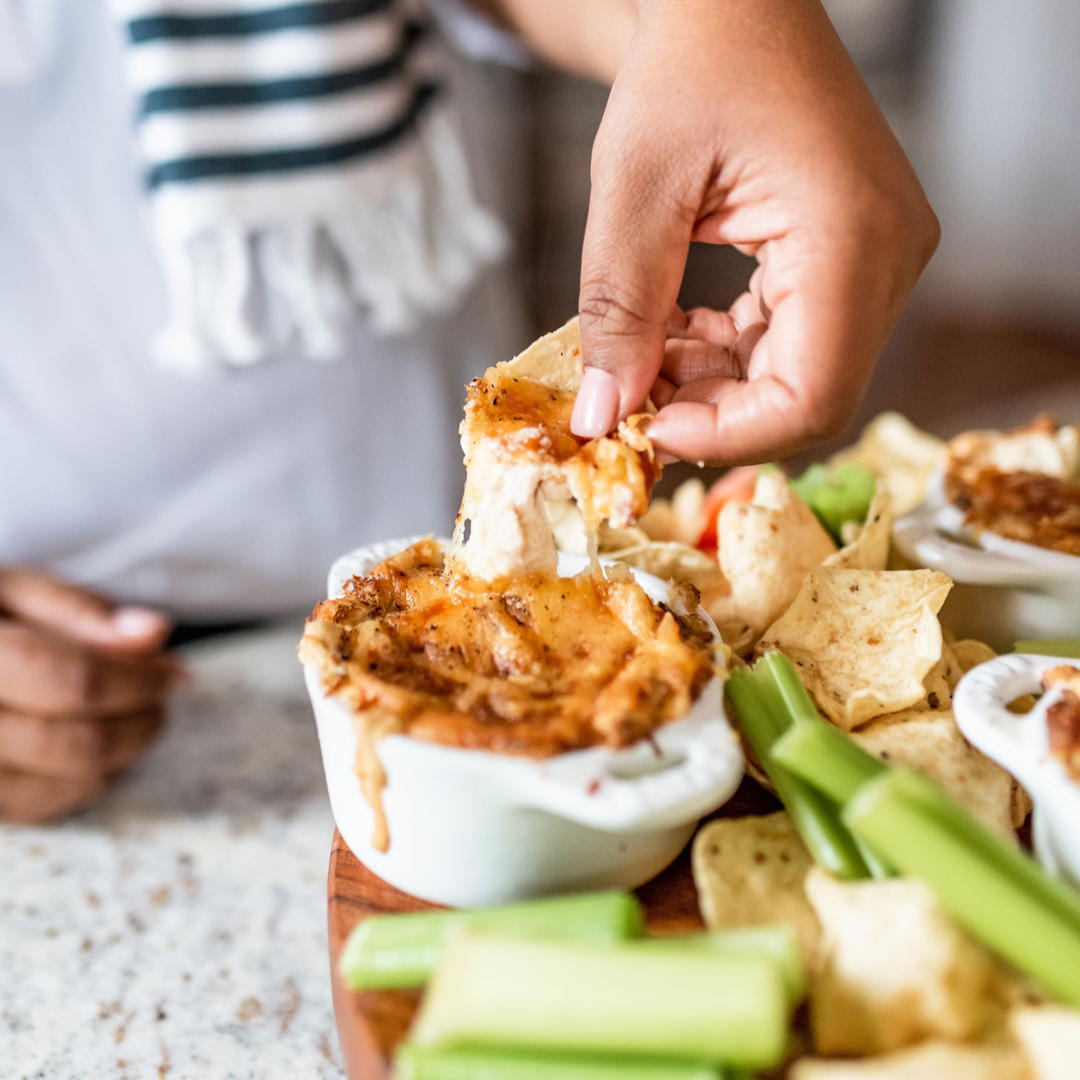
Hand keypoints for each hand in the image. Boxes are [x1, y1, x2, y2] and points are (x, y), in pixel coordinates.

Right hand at [0, 568, 175, 823]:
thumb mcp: (11, 591)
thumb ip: (80, 611)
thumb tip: (154, 634)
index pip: (73, 682)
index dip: (138, 680)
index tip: (169, 670)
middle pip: (76, 742)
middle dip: (139, 721)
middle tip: (160, 694)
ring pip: (64, 784)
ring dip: (122, 754)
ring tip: (134, 716)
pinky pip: (41, 807)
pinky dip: (86, 780)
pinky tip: (96, 746)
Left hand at [572, 0, 939, 462]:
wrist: (737, 1)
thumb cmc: (694, 58)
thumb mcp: (635, 186)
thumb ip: (619, 309)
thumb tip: (603, 415)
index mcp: (852, 236)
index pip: (812, 397)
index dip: (724, 437)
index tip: (645, 430)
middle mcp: (888, 258)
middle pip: (808, 398)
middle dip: (711, 417)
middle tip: (629, 400)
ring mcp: (879, 262)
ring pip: (797, 379)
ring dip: (711, 387)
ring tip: (639, 353)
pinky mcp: (853, 262)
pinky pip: (793, 345)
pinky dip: (725, 357)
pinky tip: (671, 332)